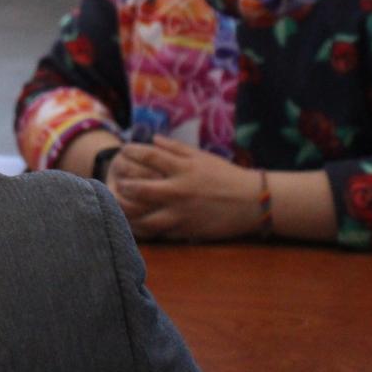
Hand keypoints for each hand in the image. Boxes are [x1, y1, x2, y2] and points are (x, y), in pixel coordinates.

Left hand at [111, 137, 261, 241]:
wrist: (253, 203)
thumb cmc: (226, 176)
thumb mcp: (202, 157)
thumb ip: (175, 148)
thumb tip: (152, 138)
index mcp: (183, 169)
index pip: (149, 157)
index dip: (132, 152)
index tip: (124, 150)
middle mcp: (179, 191)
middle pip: (140, 189)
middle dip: (124, 186)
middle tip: (118, 183)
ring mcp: (182, 214)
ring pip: (145, 218)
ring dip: (127, 213)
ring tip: (118, 208)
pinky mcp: (186, 232)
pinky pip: (158, 233)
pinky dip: (143, 229)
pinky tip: (133, 225)